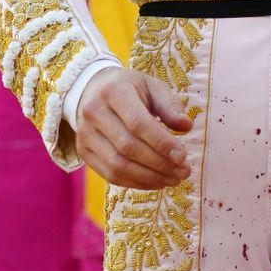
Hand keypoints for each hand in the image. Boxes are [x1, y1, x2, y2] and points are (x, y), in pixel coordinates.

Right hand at [74, 68, 193, 189]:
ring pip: (117, 166)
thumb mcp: (152, 87)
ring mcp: (85, 134)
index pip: (138, 123)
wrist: (93, 89)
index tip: (182, 156)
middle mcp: (94, 112)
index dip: (161, 143)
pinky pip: (109, 175)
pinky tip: (155, 182)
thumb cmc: (130, 88)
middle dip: (159, 164)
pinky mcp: (83, 151)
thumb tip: (186, 126)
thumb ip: (169, 105)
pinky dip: (135, 183)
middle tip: (183, 172)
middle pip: (128, 147)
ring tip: (173, 179)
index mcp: (113, 91)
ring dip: (149, 178)